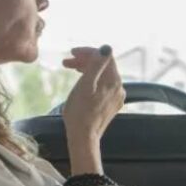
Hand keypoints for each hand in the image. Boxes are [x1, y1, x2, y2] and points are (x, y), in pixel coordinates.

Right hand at [61, 45, 124, 170]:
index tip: (71, 53)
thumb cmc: (80, 111)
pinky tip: (80, 81)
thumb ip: (96, 65)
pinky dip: (91, 80)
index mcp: (114, 81)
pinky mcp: (111, 104)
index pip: (105, 56)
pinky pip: (102, 86)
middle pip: (103, 65)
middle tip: (66, 62)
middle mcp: (119, 87)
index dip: (87, 52)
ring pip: (102, 75)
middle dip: (85, 60)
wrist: (84, 137)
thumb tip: (106, 47)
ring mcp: (116, 97)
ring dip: (86, 69)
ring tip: (69, 69)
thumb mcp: (85, 84)